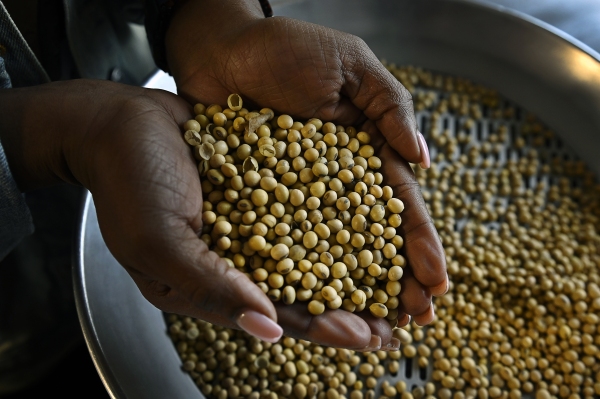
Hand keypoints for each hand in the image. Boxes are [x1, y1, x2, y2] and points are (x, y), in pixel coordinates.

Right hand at [0, 80, 397, 350]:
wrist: (120, 121)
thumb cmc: (127, 183)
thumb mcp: (161, 245)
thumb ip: (213, 289)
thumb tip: (269, 330)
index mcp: (213, 285)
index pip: (277, 317)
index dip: (325, 328)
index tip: (369, 336)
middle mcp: (240, 258)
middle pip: (307, 289)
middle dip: (353, 304)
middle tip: (401, 317)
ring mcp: (255, 221)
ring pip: (314, 248)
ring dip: (356, 262)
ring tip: (400, 273)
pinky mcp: (265, 186)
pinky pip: (306, 203)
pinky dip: (338, 212)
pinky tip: (372, 214)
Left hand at [165, 1, 446, 340]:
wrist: (220, 47)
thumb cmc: (285, 47)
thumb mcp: (350, 66)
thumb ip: (389, 107)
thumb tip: (423, 160)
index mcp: (365, 150)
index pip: (399, 205)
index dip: (419, 244)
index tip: (437, 283)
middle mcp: (335, 180)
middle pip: (370, 238)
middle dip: (396, 279)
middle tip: (415, 321)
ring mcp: (298, 195)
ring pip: (332, 250)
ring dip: (353, 288)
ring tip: (372, 328)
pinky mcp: (261, 200)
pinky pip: (283, 242)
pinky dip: (299, 274)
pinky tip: (311, 306)